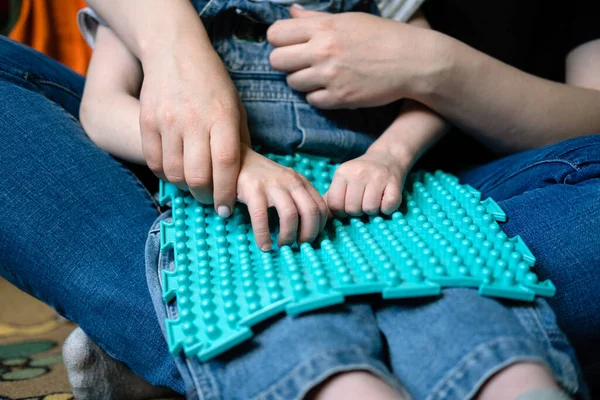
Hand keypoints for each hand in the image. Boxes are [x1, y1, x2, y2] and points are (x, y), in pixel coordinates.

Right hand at [139, 40, 248, 217]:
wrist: (174, 50)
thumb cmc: (212, 82)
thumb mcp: (235, 107)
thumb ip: (238, 141)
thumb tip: (241, 176)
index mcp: (222, 116)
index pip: (226, 164)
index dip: (226, 192)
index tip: (226, 208)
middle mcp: (194, 119)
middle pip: (197, 175)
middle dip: (205, 197)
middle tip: (210, 201)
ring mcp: (168, 120)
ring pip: (174, 173)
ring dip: (184, 188)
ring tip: (193, 186)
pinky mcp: (147, 120)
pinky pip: (152, 161)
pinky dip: (164, 175)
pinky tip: (174, 173)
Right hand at [237, 147, 327, 250]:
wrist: (235, 160)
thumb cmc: (262, 179)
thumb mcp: (286, 184)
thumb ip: (298, 199)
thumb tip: (310, 227)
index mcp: (301, 182)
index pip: (321, 207)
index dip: (319, 228)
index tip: (311, 239)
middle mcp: (291, 182)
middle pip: (311, 212)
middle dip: (308, 234)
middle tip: (300, 246)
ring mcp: (272, 184)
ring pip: (290, 214)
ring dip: (288, 236)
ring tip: (282, 245)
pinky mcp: (253, 189)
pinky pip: (262, 217)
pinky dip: (264, 235)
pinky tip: (264, 245)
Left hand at [268, 6, 439, 108]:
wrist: (413, 61)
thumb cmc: (383, 36)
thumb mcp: (350, 19)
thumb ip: (316, 18)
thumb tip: (291, 13)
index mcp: (324, 27)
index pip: (275, 34)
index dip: (279, 40)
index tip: (290, 44)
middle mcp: (322, 51)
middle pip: (276, 60)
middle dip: (286, 62)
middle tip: (302, 62)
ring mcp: (330, 76)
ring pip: (292, 82)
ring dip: (302, 80)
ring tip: (320, 75)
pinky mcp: (339, 98)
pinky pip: (312, 100)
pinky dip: (318, 96)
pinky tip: (332, 87)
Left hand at [325, 149, 407, 216]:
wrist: (387, 157)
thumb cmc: (361, 175)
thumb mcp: (342, 181)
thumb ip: (331, 199)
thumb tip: (325, 218)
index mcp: (342, 173)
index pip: (335, 205)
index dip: (341, 212)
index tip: (348, 206)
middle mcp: (359, 173)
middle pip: (352, 209)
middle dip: (357, 211)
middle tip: (363, 202)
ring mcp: (378, 176)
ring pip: (370, 209)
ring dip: (372, 211)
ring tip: (373, 200)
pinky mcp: (394, 182)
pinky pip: (388, 207)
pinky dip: (387, 209)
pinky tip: (384, 200)